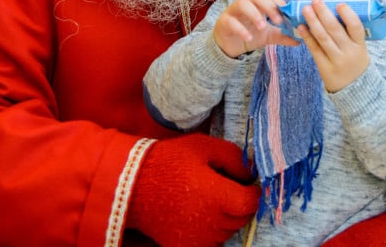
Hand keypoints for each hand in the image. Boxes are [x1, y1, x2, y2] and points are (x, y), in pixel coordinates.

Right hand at [125, 134, 259, 245]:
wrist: (133, 185)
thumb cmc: (170, 161)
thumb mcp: (205, 146)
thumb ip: (235, 158)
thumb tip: (250, 174)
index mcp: (219, 198)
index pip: (252, 202)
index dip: (252, 191)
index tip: (245, 182)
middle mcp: (212, 223)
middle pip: (241, 218)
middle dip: (239, 203)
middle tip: (224, 187)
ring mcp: (198, 239)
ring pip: (226, 231)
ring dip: (225, 217)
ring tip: (207, 198)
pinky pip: (209, 242)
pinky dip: (209, 230)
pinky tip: (196, 213)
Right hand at [213, 0, 298, 57]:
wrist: (230, 47)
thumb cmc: (249, 35)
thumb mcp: (268, 36)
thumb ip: (282, 36)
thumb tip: (299, 39)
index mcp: (257, 5)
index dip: (278, 3)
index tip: (287, 16)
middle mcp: (245, 4)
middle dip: (269, 6)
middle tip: (278, 21)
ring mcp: (232, 12)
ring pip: (242, 4)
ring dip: (254, 14)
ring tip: (262, 27)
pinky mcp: (223, 22)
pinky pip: (231, 22)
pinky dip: (240, 29)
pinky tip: (248, 38)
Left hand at [298, 0, 369, 92]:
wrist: (355, 90)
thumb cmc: (355, 62)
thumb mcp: (359, 49)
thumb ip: (349, 34)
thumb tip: (332, 10)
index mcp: (360, 46)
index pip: (356, 28)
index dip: (348, 15)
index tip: (339, 4)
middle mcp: (349, 53)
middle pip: (335, 30)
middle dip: (324, 13)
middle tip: (316, 0)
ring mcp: (336, 61)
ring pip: (323, 38)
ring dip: (313, 22)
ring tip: (306, 9)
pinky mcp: (324, 67)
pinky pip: (315, 49)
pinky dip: (307, 37)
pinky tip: (301, 26)